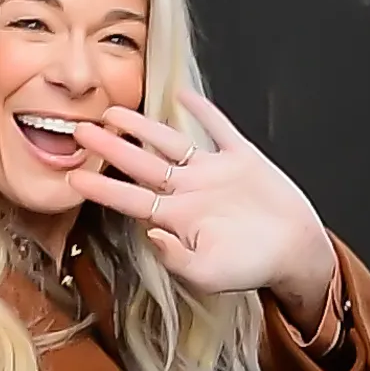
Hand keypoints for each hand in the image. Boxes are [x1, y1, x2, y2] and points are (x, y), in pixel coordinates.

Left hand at [67, 89, 335, 323]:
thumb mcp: (209, 276)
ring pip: (171, 143)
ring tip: (114, 112)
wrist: (296, 253)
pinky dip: (202, 111)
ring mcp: (214, 173)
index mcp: (178, 219)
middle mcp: (190, 192)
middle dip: (109, 148)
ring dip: (143, 127)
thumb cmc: (252, 268)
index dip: (101, 188)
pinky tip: (183, 94)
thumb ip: (176, 259)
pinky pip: (218, 129)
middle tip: (78, 130)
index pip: (131, 199)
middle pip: (141, 165)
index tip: (72, 178)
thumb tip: (150, 234)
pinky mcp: (242, 159)